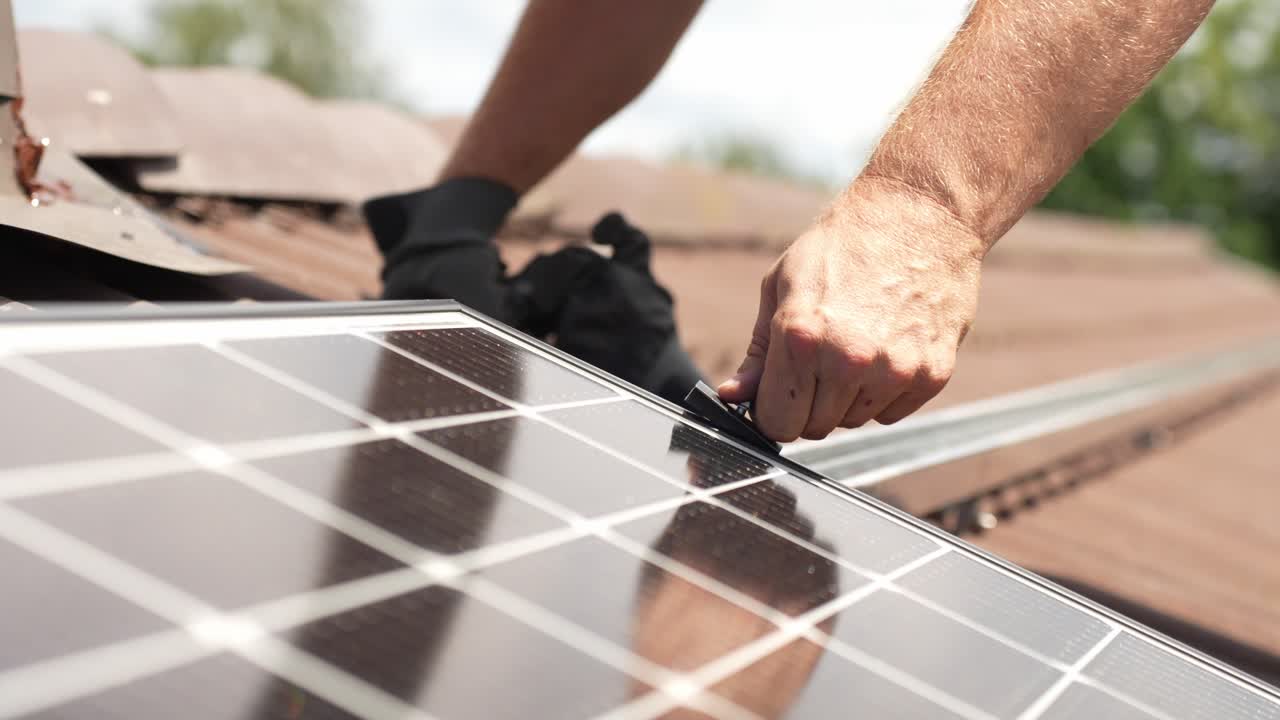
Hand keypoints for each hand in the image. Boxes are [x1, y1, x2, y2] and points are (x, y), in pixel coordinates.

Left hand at [718, 178, 984, 441]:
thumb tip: (732, 396)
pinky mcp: (931, 374)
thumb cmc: (843, 245)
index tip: (778, 395)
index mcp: (801, 337)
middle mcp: (848, 361)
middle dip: (809, 403)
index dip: (773, 411)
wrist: (920, 214)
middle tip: (820, 359)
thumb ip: (758, 353)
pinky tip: (886, 346)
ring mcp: (894, 371)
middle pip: (815, 428)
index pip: (776, 423)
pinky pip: (892, 413)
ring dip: (848, 398)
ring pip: (854, 422)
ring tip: (856, 345)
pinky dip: (885, 392)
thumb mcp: (781, 287)